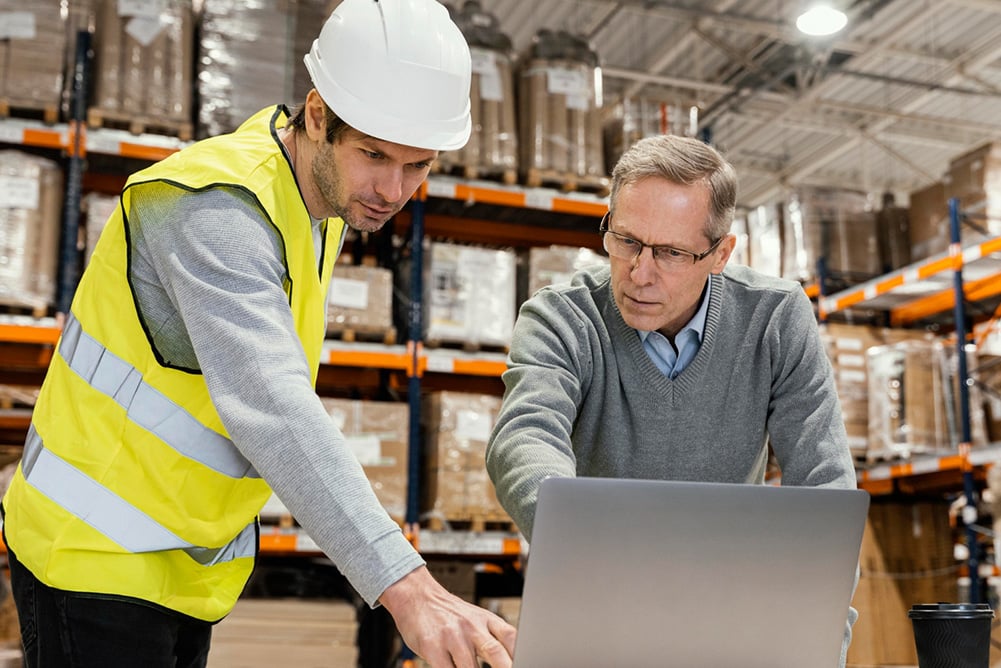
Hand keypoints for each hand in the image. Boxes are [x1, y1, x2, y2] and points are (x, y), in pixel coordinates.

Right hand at [379, 565, 516, 667]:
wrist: (416, 596)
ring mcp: (453, 637)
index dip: (522, 654)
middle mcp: (472, 627)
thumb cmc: (448, 612)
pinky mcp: (433, 647)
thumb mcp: (475, 618)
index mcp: (487, 620)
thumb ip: (492, 637)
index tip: (528, 662)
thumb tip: (512, 658)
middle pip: (496, 653)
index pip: (512, 638)